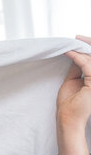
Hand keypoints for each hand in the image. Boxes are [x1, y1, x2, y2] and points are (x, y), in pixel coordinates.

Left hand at [56, 35, 90, 154]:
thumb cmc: (68, 103)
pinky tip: (69, 53)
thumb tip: (75, 54)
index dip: (88, 48)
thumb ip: (76, 68)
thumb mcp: (72, 81)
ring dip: (81, 50)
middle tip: (76, 37)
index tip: (78, 39)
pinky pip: (87, 66)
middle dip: (87, 45)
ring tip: (71, 44)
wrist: (67, 118)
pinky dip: (77, 58)